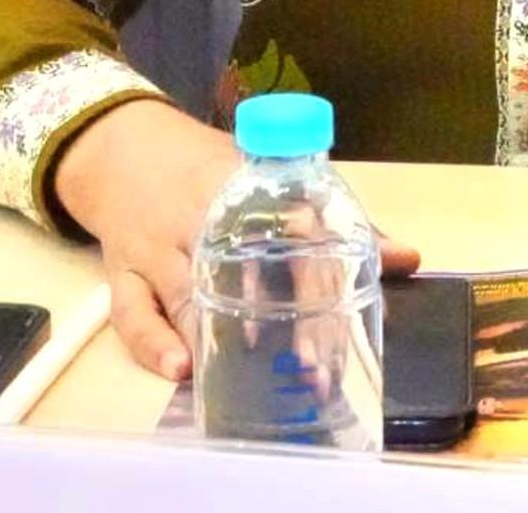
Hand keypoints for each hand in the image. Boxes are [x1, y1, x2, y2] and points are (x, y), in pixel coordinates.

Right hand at [52, 98, 420, 381]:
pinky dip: (152, 344)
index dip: (321, 270)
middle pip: (241, 268)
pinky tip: (181, 371)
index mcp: (241, 184)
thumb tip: (407, 257)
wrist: (121, 147)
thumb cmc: (208, 165)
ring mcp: (154, 246)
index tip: (348, 311)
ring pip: (186, 295)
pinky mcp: (122, 273)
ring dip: (220, 338)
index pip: (290, 223)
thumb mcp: (268, 176)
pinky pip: (132, 313)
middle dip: (279, 316)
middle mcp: (195, 214)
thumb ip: (335, 217)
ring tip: (256, 380)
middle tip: (315, 366)